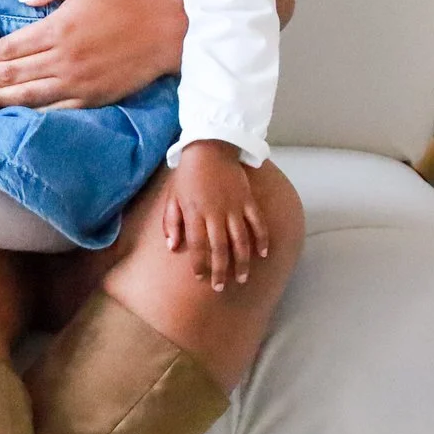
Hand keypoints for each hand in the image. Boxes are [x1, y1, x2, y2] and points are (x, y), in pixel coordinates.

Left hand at [0, 0, 185, 107]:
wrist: (167, 29)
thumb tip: (23, 0)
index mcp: (58, 29)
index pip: (11, 47)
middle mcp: (63, 60)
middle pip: (13, 75)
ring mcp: (78, 83)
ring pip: (29, 97)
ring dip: (1, 99)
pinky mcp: (93, 98)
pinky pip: (55, 109)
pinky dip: (32, 113)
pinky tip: (17, 113)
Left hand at [161, 140, 269, 290]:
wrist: (210, 146)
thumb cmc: (188, 174)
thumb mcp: (173, 196)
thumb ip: (171, 222)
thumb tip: (172, 247)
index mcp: (195, 212)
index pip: (198, 245)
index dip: (200, 264)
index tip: (200, 278)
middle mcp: (216, 213)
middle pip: (220, 248)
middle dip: (221, 270)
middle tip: (221, 287)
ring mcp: (234, 206)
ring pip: (241, 240)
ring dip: (242, 262)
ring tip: (242, 278)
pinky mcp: (248, 199)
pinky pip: (257, 223)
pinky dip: (261, 239)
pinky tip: (262, 254)